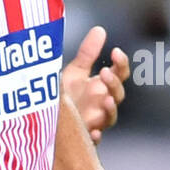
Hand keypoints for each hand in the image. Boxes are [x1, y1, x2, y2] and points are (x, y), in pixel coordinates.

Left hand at [61, 25, 129, 143]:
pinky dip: (95, 136)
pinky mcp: (84, 137)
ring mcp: (96, 121)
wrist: (49, 118)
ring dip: (110, 108)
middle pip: (118, 94)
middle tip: (105, 73)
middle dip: (114, 84)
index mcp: (103, 86)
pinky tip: (93, 132)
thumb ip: (88, 53)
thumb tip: (100, 29)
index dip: (121, 63)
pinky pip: (93, 140)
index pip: (120, 73)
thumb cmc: (66, 94)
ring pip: (110, 117)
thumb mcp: (75, 71)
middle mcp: (103, 103)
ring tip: (105, 99)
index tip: (115, 51)